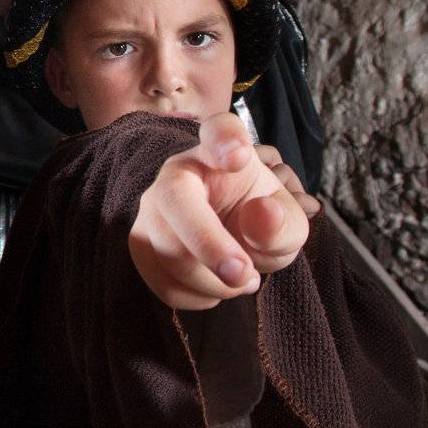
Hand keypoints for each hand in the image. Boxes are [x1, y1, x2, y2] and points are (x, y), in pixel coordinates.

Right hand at [129, 111, 310, 311]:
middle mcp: (176, 174)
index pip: (219, 131)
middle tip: (247, 278)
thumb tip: (262, 216)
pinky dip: (193, 296)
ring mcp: (151, 208)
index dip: (225, 139)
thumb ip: (283, 223)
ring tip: (240, 282)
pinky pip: (157, 278)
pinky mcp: (139, 242)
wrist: (232, 244)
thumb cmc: (259, 224)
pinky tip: (215, 288)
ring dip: (209, 281)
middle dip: (210, 246)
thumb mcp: (288, 225)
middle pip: (174, 199)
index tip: (238, 156)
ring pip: (163, 248)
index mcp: (220, 154)